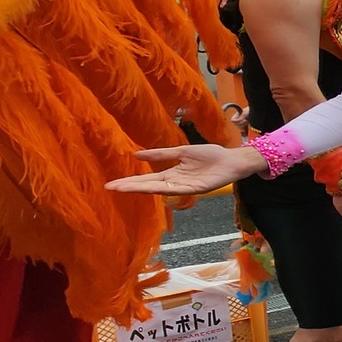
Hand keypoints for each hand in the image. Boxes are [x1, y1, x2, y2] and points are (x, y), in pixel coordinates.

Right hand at [106, 143, 264, 195]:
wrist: (231, 159)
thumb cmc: (210, 155)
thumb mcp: (181, 152)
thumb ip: (161, 155)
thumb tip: (137, 155)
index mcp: (171, 174)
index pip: (146, 179)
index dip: (130, 181)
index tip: (112, 183)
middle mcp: (175, 183)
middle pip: (149, 185)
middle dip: (130, 186)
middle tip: (110, 188)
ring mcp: (185, 187)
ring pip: (160, 189)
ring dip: (142, 189)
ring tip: (125, 188)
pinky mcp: (197, 189)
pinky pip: (178, 190)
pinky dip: (166, 189)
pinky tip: (153, 189)